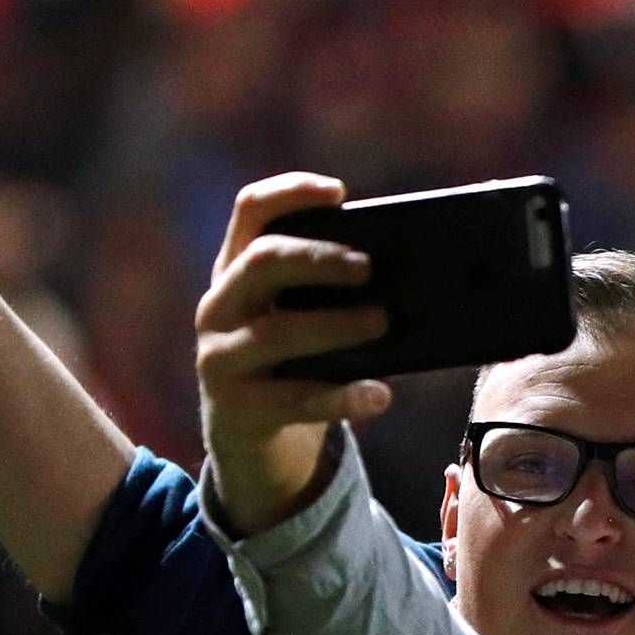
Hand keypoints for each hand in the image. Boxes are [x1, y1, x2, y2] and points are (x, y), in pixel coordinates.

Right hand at [196, 173, 391, 535]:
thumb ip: (335, 295)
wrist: (253, 443)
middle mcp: (219, 307)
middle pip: (261, 263)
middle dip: (319, 259)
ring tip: (383, 322)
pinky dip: (343, 397)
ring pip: (277, 333)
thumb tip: (414, 282)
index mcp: (237, 272)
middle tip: (370, 267)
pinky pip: (295, 400)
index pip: (251, 213)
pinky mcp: (238, 410)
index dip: (290, 193)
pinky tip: (381, 395)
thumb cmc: (294, 367)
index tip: (338, 192)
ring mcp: (220, 359)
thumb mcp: (303, 321)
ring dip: (336, 325)